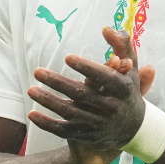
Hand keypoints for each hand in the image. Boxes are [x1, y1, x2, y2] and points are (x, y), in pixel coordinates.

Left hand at [30, 27, 157, 160]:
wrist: (134, 127)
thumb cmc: (127, 89)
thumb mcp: (130, 67)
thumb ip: (122, 45)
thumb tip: (106, 28)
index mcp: (123, 89)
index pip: (105, 78)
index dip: (87, 68)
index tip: (67, 57)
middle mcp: (112, 108)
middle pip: (82, 95)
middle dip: (58, 83)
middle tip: (37, 71)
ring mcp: (99, 124)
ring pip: (70, 113)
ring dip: (49, 102)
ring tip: (31, 89)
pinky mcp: (87, 135)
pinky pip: (64, 131)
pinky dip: (47, 124)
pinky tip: (32, 114)